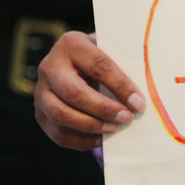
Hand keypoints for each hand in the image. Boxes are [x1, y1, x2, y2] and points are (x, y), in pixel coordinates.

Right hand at [34, 31, 145, 150]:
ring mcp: (40, 90)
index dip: (121, 86)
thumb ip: (124, 63)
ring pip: (60, 114)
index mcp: (72, 44)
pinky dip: (80, 140)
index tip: (139, 103)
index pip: (99, 66)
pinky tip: (101, 139)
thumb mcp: (110, 50)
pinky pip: (56, 132)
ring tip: (115, 129)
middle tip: (127, 118)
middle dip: (103, 109)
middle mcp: (50, 66)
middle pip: (74, 93)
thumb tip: (145, 91)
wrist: (73, 62)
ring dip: (91, 126)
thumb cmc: (102, 57)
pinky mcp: (39, 112)